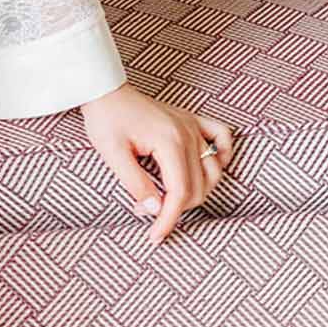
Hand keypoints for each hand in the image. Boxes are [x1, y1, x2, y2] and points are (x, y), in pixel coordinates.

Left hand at [80, 82, 234, 247]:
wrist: (104, 90)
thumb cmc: (105, 119)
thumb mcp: (112, 154)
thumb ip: (136, 184)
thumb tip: (156, 211)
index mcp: (168, 140)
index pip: (179, 192)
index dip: (169, 219)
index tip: (155, 236)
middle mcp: (186, 132)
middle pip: (198, 187)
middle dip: (177, 208)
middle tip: (149, 210)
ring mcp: (191, 125)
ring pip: (213, 171)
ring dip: (198, 191)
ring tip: (169, 196)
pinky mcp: (191, 119)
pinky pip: (222, 136)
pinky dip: (223, 155)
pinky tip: (209, 169)